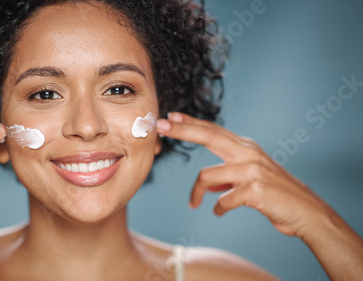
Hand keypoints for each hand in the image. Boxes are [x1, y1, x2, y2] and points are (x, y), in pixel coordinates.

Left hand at [156, 112, 331, 237]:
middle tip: (160, 126)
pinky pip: (223, 200)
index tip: (170, 116)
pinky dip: (218, 208)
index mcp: (245, 148)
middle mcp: (248, 153)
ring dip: (195, 193)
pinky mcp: (255, 189)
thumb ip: (228, 176)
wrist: (306, 211)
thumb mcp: (251, 178)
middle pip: (209, 136)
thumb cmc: (275, 194)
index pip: (213, 130)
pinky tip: (219, 212)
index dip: (190, 123)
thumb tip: (207, 187)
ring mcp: (252, 170)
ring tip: (193, 204)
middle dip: (182, 130)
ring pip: (207, 176)